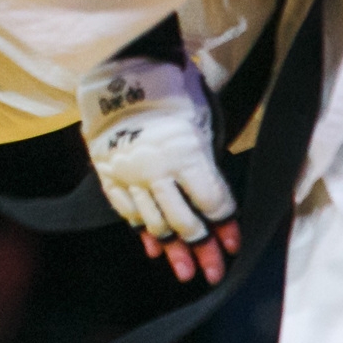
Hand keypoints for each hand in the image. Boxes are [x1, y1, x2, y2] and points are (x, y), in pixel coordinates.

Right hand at [78, 56, 239, 283]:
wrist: (121, 70)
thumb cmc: (173, 90)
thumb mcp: (203, 119)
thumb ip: (208, 160)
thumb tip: (214, 196)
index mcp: (185, 154)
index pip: (212, 203)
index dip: (226, 225)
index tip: (234, 242)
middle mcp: (156, 171)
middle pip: (184, 222)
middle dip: (202, 249)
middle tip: (214, 271)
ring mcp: (129, 175)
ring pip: (154, 223)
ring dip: (173, 250)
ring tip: (185, 272)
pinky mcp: (109, 174)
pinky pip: (126, 212)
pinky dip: (141, 232)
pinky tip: (154, 248)